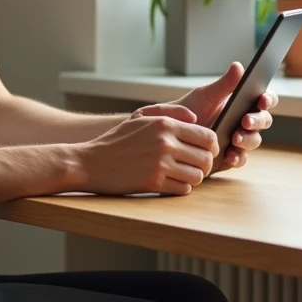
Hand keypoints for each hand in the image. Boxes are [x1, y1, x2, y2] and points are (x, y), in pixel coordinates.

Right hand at [78, 107, 219, 195]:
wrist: (90, 162)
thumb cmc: (117, 140)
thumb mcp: (140, 116)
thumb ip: (171, 112)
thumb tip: (196, 119)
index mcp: (165, 124)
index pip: (208, 137)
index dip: (212, 147)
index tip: (205, 152)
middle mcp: (165, 143)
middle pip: (206, 158)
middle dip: (204, 164)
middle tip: (194, 166)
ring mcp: (160, 164)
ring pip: (198, 176)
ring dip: (192, 177)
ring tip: (180, 174)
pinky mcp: (154, 183)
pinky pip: (183, 189)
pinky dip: (180, 188)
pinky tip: (169, 182)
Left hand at [171, 62, 276, 171]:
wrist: (173, 131)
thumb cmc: (192, 108)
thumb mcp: (206, 94)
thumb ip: (224, 84)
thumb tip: (238, 66)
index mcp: (243, 102)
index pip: (264, 99)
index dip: (268, 99)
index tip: (262, 100)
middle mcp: (245, 121)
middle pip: (264, 120)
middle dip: (257, 120)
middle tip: (245, 121)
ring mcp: (240, 139)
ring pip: (255, 140)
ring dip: (248, 139)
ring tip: (235, 139)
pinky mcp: (231, 156)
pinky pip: (241, 158)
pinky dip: (238, 157)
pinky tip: (230, 156)